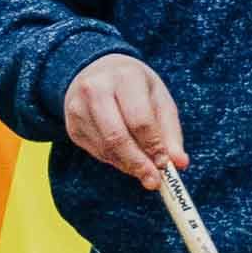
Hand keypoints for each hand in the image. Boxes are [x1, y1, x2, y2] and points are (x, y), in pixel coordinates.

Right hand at [63, 52, 187, 183]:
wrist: (95, 71)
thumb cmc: (134, 86)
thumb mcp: (158, 98)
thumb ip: (170, 132)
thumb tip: (179, 163)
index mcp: (124, 77)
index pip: (140, 119)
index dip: (153, 146)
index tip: (166, 165)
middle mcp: (96, 90)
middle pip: (117, 137)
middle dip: (138, 163)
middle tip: (153, 181)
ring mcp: (78, 108)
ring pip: (105, 148)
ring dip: (127, 165)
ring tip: (143, 170)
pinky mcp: (72, 125)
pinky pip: (96, 151)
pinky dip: (114, 160)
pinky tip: (126, 158)